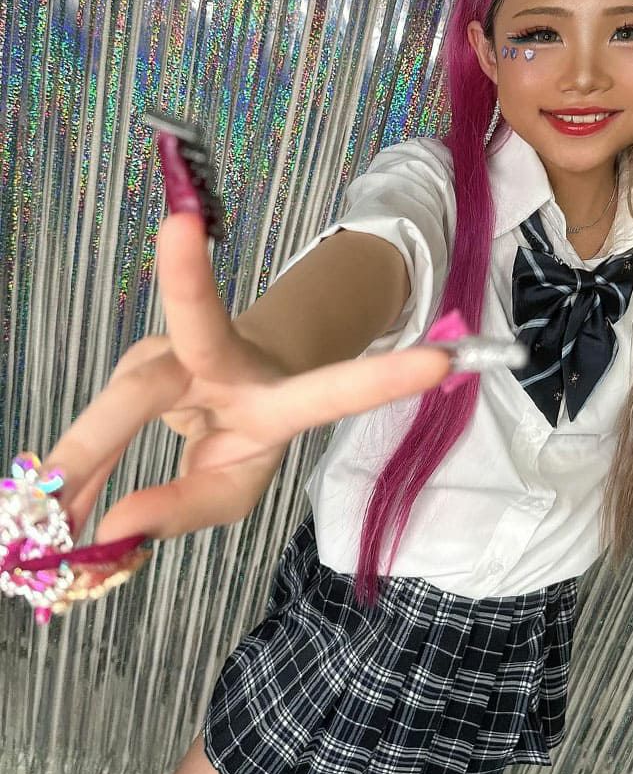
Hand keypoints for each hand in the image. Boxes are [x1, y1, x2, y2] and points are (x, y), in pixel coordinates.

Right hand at [39, 211, 450, 544]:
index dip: (383, 379)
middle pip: (201, 337)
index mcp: (280, 396)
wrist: (214, 384)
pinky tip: (47, 497)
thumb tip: (112, 531)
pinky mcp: (139, 356)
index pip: (335, 389)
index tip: (443, 361)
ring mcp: (176, 350)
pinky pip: (97, 424)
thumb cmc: (240, 436)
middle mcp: (226, 359)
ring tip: (48, 507)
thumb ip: (184, 510)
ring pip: (128, 396)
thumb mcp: (232, 487)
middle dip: (182, 298)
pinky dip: (72, 466)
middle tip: (175, 242)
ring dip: (87, 454)